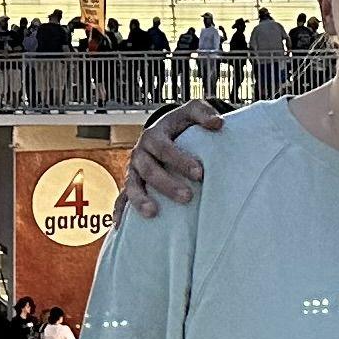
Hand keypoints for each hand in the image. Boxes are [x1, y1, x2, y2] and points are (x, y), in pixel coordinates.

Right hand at [124, 101, 224, 217]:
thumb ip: (203, 113)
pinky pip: (121, 199)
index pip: (165, 148)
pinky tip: (121, 227)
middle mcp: (140, 154)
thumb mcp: (190, 112)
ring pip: (132, 186)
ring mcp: (132, 171)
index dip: (180, 160)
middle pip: (149, 170)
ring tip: (154, 214)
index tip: (200, 173)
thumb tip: (219, 123)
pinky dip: (119, 212)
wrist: (162, 132)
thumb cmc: (180, 125)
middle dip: (167, 184)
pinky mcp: (130, 185)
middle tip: (188, 197)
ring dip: (141, 200)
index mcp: (154, 135)